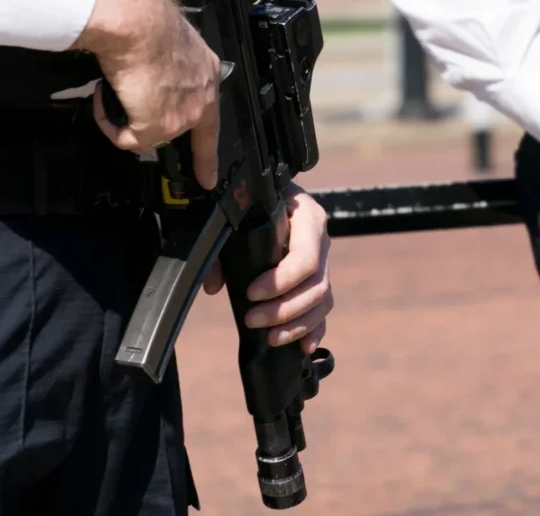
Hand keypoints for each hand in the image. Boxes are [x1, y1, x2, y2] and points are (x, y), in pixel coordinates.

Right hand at [73, 0, 221, 188]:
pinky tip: (105, 98)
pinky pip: (127, 138)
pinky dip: (109, 123)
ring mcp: (184, 113)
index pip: (211, 116)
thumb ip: (162, 68)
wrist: (137, 20)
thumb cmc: (143, 18)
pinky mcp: (160, 125)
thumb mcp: (165, 42)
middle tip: (128, 121)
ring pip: (149, 132)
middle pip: (178, 127)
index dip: (208, 152)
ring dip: (125, 116)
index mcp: (206, 71)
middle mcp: (202, 94)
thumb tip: (142, 79)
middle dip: (151, 126)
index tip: (209, 177)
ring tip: (111, 88)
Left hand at [202, 184, 332, 352]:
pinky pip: (324, 310)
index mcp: (307, 217)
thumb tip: (214, 286)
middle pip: (316, 285)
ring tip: (270, 337)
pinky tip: (302, 346)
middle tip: (251, 318)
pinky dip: (315, 330)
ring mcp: (324, 262)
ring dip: (296, 324)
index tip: (251, 293)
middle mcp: (322, 240)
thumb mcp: (238, 213)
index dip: (280, 281)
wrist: (271, 193)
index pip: (305, 257)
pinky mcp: (320, 280)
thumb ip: (220, 247)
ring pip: (322, 300)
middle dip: (284, 309)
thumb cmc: (254, 202)